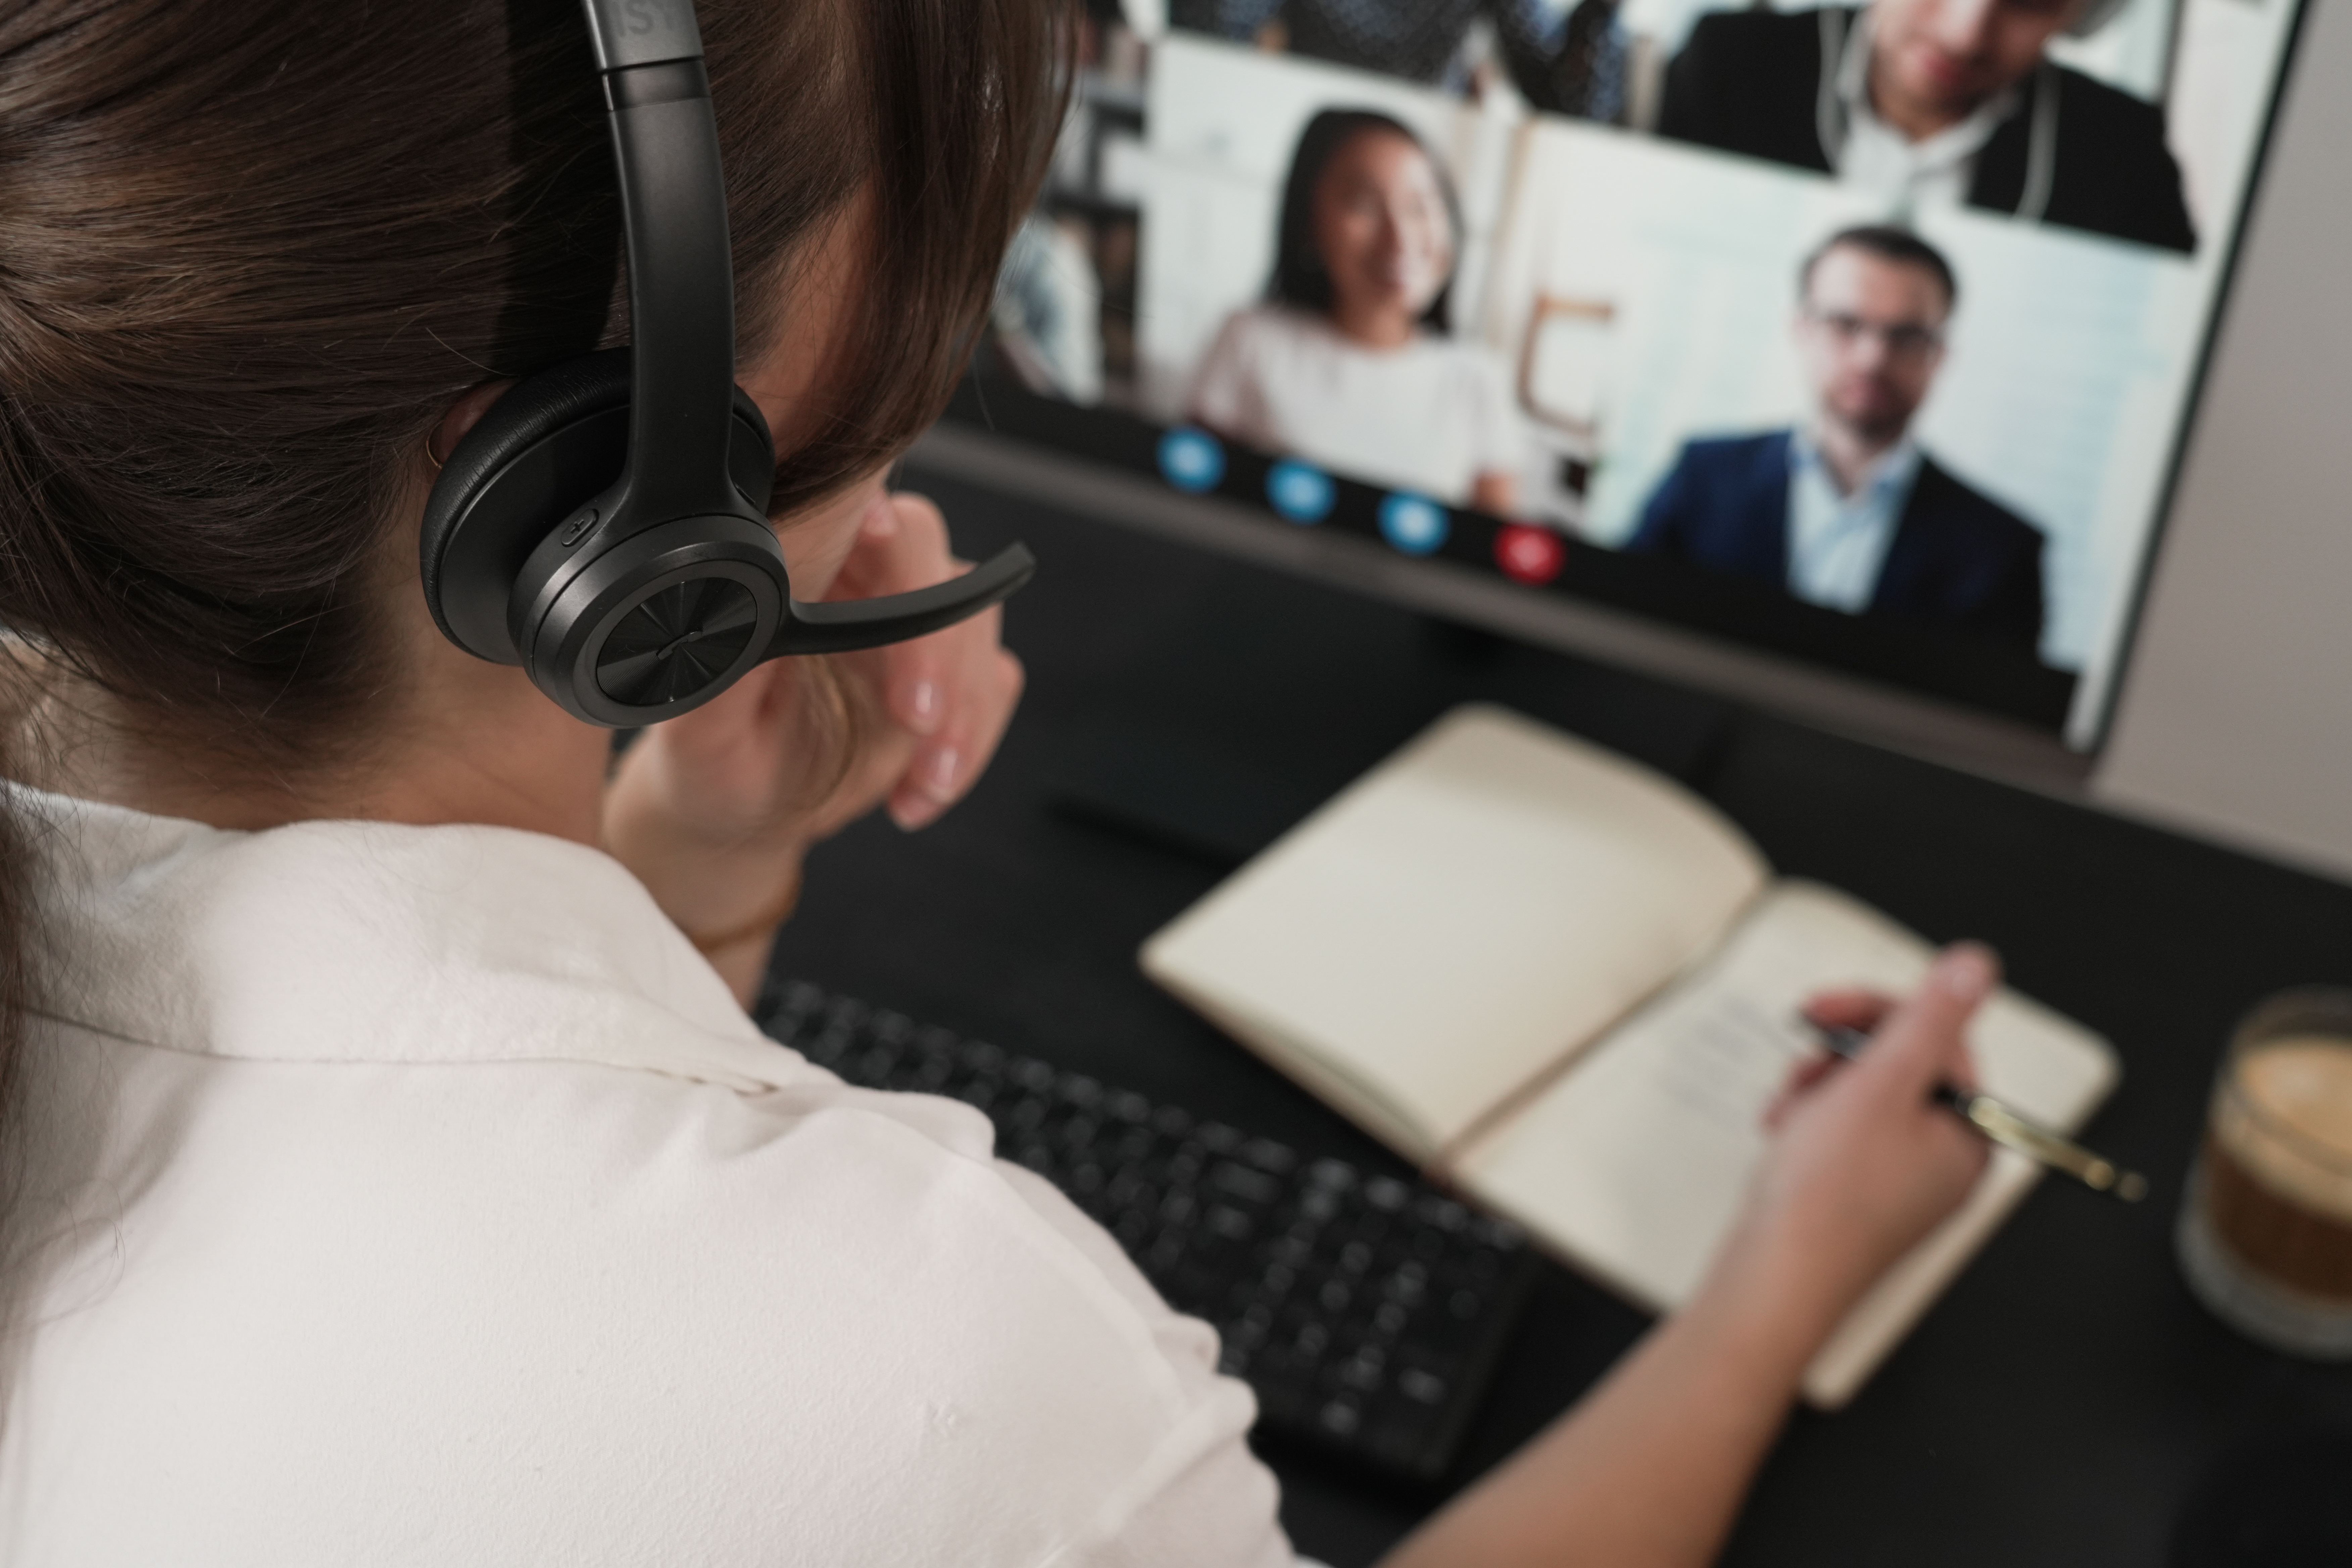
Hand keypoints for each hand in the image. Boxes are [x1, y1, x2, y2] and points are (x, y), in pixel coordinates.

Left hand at [601, 489, 1022, 990]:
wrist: (744, 822)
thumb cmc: (711, 763)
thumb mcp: (699, 729)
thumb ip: (717, 665)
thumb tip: (732, 607)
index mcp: (793, 566)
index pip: (850, 506)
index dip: (880, 524)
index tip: (888, 559)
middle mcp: (855, 579)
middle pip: (929, 556)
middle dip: (934, 642)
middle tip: (916, 719)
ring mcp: (910, 624)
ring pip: (973, 622)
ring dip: (964, 708)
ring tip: (924, 780)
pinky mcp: (948, 672)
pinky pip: (993, 680)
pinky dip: (972, 741)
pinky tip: (918, 791)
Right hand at [1720, 945, 1996, 1336]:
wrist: (1774, 1280)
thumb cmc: (1827, 1196)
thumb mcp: (1881, 1084)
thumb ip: (1929, 1017)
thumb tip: (1974, 965)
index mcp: (1968, 1134)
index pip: (1937, 1039)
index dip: (1875, 1013)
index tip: (1821, 1008)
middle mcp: (1943, 1160)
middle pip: (1898, 1066)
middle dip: (1839, 1057)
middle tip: (1801, 1061)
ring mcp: (1900, 1182)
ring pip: (1861, 1097)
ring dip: (1816, 1087)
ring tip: (1788, 1109)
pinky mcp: (1857, 1196)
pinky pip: (1838, 1133)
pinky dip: (1806, 1121)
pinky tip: (1782, 1133)